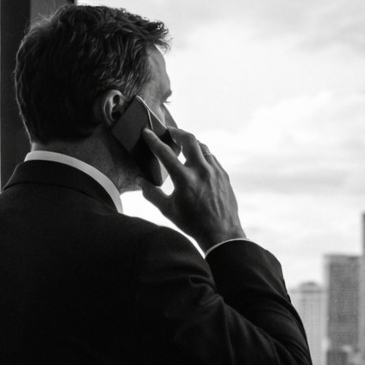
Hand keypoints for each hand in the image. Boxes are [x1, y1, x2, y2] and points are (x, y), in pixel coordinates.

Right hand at [139, 126, 246, 250]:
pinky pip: (212, 158)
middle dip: (177, 132)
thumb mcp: (168, 210)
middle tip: (170, 132)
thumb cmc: (193, 224)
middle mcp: (201, 170)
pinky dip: (202, 155)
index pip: (165, 152)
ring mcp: (215, 171)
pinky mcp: (224, 176)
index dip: (154, 140)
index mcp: (184, 178)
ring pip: (202, 147)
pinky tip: (198, 160)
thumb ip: (152, 194)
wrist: (221, 233)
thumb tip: (141, 181)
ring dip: (191, 143)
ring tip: (184, 145)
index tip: (147, 132)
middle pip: (189, 139)